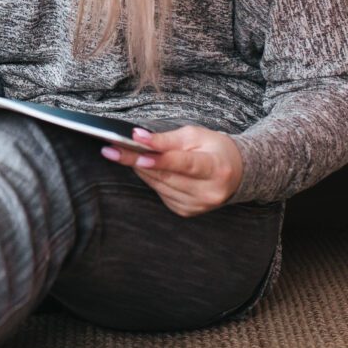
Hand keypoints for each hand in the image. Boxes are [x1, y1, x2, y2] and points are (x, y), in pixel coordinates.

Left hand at [101, 124, 243, 216]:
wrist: (236, 172)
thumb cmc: (214, 149)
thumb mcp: (195, 136)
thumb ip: (167, 140)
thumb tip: (139, 138)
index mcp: (216, 168)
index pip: (184, 164)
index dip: (160, 159)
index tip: (137, 151)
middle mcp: (208, 192)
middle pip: (166, 176)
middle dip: (135, 161)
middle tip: (111, 149)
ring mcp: (197, 205)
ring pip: (158, 185)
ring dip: (139, 169)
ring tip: (120, 153)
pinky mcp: (186, 211)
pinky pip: (160, 193)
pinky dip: (150, 179)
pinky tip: (144, 167)